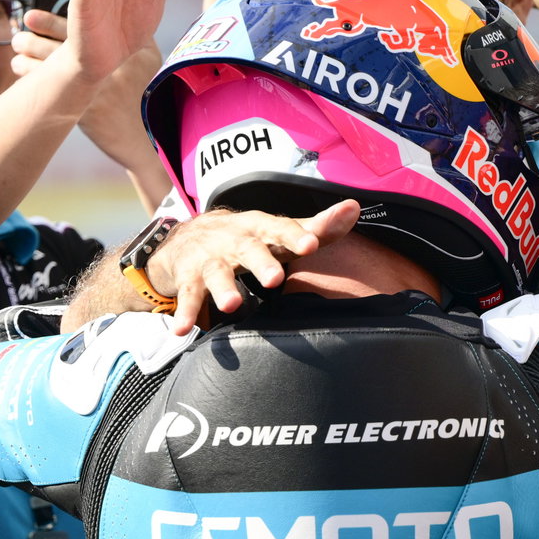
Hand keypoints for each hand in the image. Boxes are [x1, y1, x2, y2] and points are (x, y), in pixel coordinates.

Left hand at [15, 8, 166, 213]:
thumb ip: (132, 36)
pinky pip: (50, 93)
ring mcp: (93, 90)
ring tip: (18, 57)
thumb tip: (115, 15)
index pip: (77, 28)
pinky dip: (33, 82)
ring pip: (48, 70)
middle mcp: (104, 67)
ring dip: (26, 61)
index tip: (30, 18)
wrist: (152, 138)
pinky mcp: (84, 112)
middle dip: (30, 41)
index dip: (48, 22)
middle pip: (55, 47)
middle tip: (19, 38)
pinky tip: (25, 75)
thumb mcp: (150, 60)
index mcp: (119, 48)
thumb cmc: (151, 96)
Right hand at [149, 201, 360, 334]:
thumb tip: (355, 208)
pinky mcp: (189, 279)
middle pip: (248, 249)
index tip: (312, 243)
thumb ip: (316, 227)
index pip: (280, 229)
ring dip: (223, 288)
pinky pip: (188, 297)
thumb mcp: (278, 231)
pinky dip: (185, 312)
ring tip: (231, 304)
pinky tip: (182, 329)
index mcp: (259, 227)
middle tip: (274, 279)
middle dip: (261, 263)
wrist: (186, 237)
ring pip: (217, 273)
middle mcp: (234, 240)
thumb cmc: (247, 237)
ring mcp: (210, 260)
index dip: (295, 235)